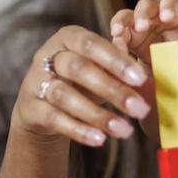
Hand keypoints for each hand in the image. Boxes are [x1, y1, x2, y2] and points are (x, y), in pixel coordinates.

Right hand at [14, 25, 151, 147]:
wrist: (42, 106)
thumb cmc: (80, 81)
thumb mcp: (99, 69)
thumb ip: (119, 69)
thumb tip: (147, 78)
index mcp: (68, 37)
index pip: (91, 44)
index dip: (116, 61)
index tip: (141, 78)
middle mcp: (48, 55)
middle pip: (79, 69)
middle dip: (112, 89)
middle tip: (140, 109)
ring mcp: (35, 82)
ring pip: (65, 96)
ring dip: (98, 115)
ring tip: (125, 131)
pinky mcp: (30, 108)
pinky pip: (55, 119)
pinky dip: (79, 130)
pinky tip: (100, 140)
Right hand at [110, 0, 177, 65]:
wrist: (165, 59)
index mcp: (171, 13)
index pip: (169, 3)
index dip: (167, 8)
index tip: (166, 17)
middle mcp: (152, 15)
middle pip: (144, 6)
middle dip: (141, 14)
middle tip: (141, 27)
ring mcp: (136, 23)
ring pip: (125, 16)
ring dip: (121, 22)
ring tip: (117, 32)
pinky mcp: (126, 36)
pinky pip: (118, 35)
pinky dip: (116, 41)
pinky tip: (117, 49)